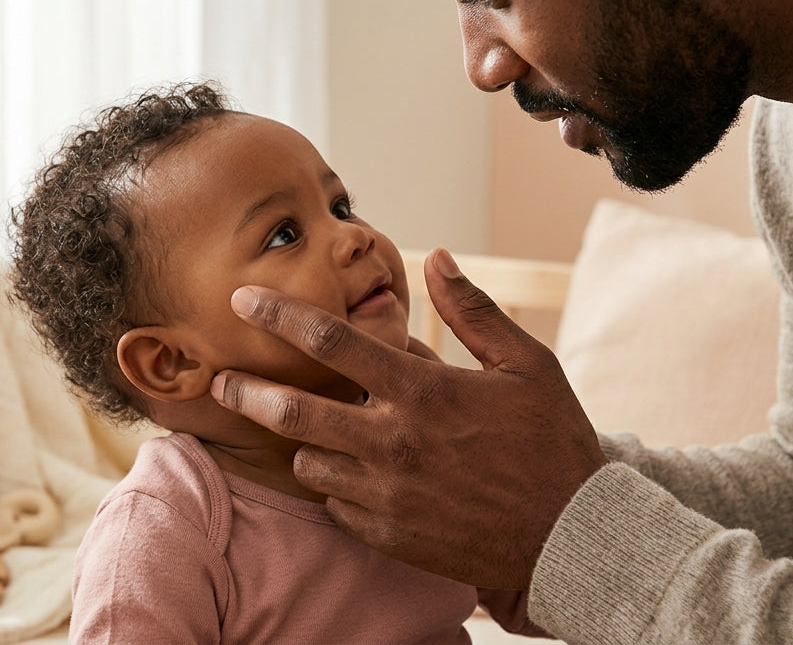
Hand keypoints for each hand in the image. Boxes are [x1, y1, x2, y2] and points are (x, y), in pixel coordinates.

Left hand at [211, 248, 606, 588]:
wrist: (572, 535)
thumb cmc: (552, 442)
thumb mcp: (527, 364)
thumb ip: (473, 310)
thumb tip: (437, 257)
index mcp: (425, 391)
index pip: (333, 341)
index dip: (280, 314)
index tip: (244, 297)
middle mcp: (395, 441)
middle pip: (294, 409)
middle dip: (245, 390)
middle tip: (219, 379)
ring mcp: (387, 492)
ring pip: (308, 460)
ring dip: (302, 440)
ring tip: (310, 427)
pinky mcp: (388, 533)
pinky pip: (334, 504)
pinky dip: (334, 483)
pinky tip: (353, 471)